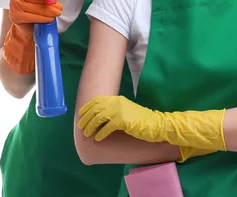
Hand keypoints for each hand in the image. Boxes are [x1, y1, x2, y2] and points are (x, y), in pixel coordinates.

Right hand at [9, 0, 66, 27]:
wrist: (27, 22)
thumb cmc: (36, 5)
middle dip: (49, 3)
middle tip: (60, 7)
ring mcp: (14, 5)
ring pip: (33, 8)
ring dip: (48, 11)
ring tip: (57, 13)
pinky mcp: (16, 16)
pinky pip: (31, 17)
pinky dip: (42, 18)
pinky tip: (50, 19)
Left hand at [78, 96, 225, 150]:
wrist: (155, 125)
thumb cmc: (140, 121)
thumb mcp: (126, 112)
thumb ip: (114, 111)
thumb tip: (99, 117)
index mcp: (118, 99)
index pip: (98, 100)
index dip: (87, 107)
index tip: (80, 115)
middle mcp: (118, 102)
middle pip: (96, 108)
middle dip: (86, 118)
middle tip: (81, 127)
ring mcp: (121, 111)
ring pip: (99, 117)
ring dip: (91, 126)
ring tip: (87, 134)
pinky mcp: (124, 121)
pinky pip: (107, 127)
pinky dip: (101, 133)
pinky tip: (98, 138)